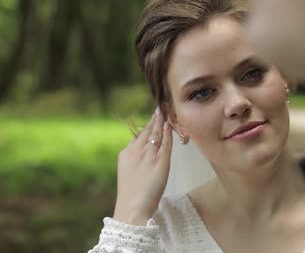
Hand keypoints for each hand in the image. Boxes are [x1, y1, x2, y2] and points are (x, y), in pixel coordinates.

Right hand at [113, 108, 172, 224]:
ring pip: (157, 133)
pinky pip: (166, 142)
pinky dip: (168, 132)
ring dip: (162, 122)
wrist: (133, 205)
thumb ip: (134, 158)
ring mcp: (149, 154)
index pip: (138, 135)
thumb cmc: (131, 193)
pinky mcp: (161, 160)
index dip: (147, 126)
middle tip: (160, 108)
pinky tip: (170, 125)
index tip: (152, 118)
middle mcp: (137, 150)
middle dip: (155, 119)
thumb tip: (143, 150)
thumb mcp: (127, 171)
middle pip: (148, 130)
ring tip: (166, 112)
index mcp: (126, 153)